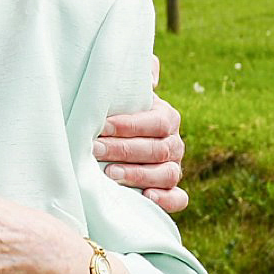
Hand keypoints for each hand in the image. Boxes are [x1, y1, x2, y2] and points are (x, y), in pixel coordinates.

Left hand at [94, 57, 186, 214]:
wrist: (113, 138)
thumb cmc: (115, 111)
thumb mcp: (124, 89)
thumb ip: (136, 73)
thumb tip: (149, 74)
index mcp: (166, 117)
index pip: (154, 122)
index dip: (129, 125)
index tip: (101, 126)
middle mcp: (174, 143)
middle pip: (156, 149)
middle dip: (124, 150)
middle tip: (96, 150)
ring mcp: (173, 168)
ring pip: (167, 174)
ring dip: (138, 175)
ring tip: (110, 174)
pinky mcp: (169, 191)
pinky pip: (178, 198)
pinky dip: (167, 200)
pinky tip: (146, 197)